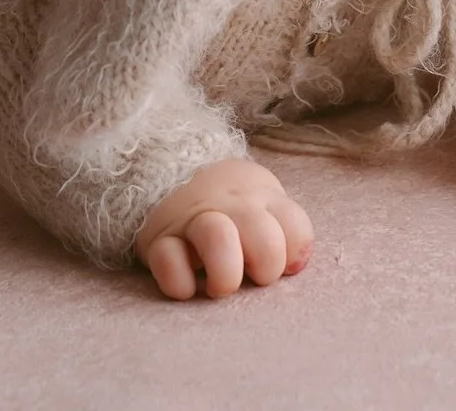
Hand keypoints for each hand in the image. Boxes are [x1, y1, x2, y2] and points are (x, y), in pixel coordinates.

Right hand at [134, 158, 313, 300]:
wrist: (170, 167)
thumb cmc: (229, 203)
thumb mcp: (262, 202)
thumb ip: (284, 229)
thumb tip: (296, 265)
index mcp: (261, 197)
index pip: (295, 228)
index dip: (293, 253)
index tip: (281, 262)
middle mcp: (230, 206)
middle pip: (265, 239)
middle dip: (265, 268)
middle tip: (252, 276)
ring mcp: (193, 220)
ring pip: (218, 239)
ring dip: (226, 273)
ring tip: (220, 287)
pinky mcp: (159, 239)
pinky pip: (168, 261)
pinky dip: (180, 281)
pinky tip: (187, 287)